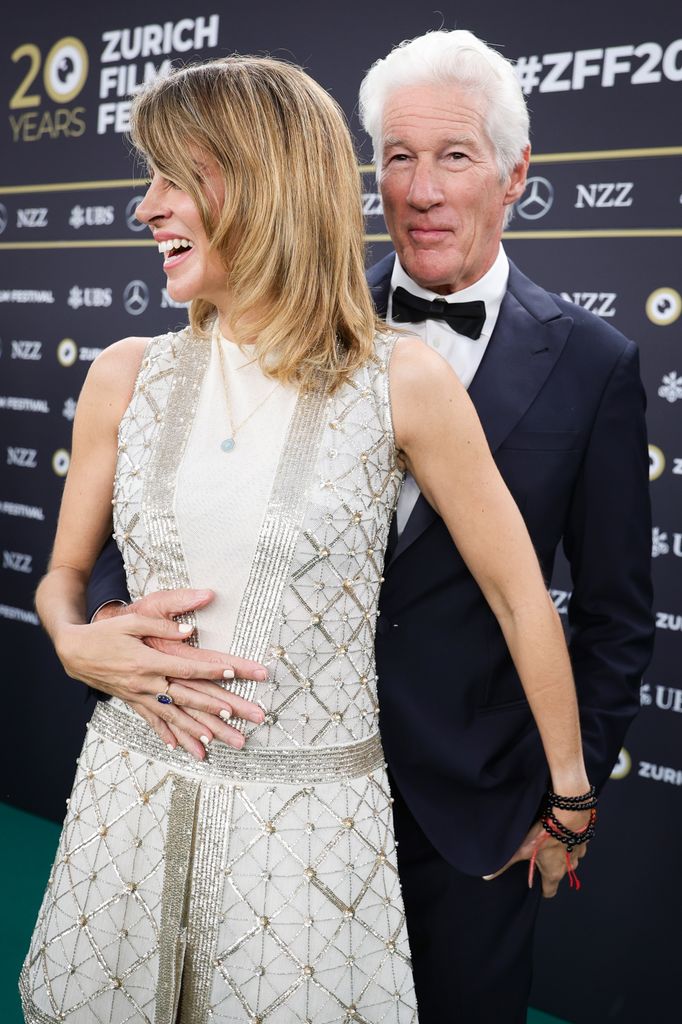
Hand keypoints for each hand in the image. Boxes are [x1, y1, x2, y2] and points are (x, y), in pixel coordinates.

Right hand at [57, 588, 266, 760]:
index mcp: (148, 662)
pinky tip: (178, 747)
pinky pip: (151, 720)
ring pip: (171, 715)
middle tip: (235, 716)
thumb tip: (189, 630)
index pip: (186, 668)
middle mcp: (145, 683)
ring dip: (193, 729)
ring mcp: (138, 695)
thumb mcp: (132, 622)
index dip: (211, 670)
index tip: (233, 673)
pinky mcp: (132, 701)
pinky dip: (165, 733)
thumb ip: (162, 626)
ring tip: (214, 740)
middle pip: (185, 697)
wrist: (75, 652)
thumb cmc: (105, 633)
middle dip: (212, 708)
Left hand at [482, 813, 588, 897]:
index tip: (537, 886)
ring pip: (569, 860)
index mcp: (555, 873)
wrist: (569, 816)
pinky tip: (560, 832)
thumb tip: (487, 876)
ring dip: (561, 854)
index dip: (543, 890)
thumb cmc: (545, 835)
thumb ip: (506, 863)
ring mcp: (578, 854)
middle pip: (559, 874)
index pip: (550, 891)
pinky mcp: (583, 840)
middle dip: (550, 869)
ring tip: (548, 843)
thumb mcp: (522, 849)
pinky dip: (569, 841)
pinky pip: (576, 845)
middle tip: (539, 859)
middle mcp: (569, 867)